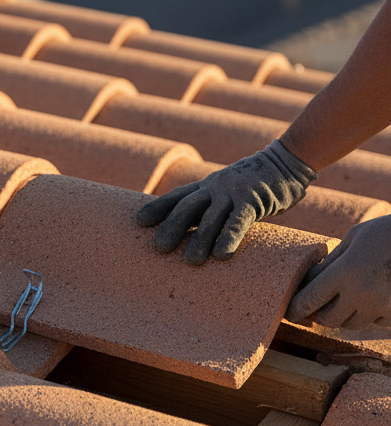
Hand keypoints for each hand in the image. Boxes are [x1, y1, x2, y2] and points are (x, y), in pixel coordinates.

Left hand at [136, 139, 316, 265]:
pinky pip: (239, 221)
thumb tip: (184, 231)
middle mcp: (214, 188)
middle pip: (187, 207)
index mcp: (204, 186)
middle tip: (158, 249)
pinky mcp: (254, 201)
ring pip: (211, 218)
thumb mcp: (224, 191)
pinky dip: (229, 237)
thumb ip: (207, 207)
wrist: (285, 163)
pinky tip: (221, 255)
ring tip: (190, 262)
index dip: (157, 208)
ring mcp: (232, 193)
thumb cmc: (251, 185)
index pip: (176, 196)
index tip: (139, 222)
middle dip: (172, 227)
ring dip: (200, 239)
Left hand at [286, 215, 390, 328]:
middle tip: (323, 305)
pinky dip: (373, 314)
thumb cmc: (388, 232)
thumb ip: (331, 261)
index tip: (289, 313)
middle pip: (329, 320)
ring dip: (348, 315)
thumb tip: (308, 281)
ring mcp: (384, 306)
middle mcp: (362, 293)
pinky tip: (378, 295)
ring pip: (352, 324)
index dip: (295, 309)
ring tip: (355, 294)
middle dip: (322, 314)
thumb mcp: (355, 237)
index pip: (309, 300)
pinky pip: (377, 323)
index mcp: (345, 272)